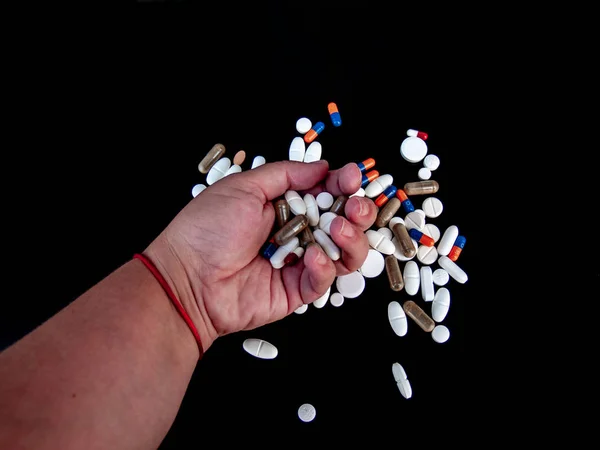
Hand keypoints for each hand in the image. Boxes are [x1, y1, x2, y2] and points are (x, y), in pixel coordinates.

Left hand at [145, 160, 377, 352]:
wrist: (186, 277)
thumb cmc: (207, 229)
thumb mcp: (245, 187)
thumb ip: (287, 174)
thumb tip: (322, 167)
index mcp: (282, 206)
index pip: (325, 193)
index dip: (343, 185)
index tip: (353, 177)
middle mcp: (294, 233)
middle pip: (343, 222)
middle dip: (357, 211)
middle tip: (355, 206)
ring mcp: (297, 262)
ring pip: (344, 253)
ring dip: (351, 239)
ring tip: (338, 228)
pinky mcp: (295, 291)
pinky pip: (323, 281)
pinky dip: (325, 267)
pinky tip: (313, 257)